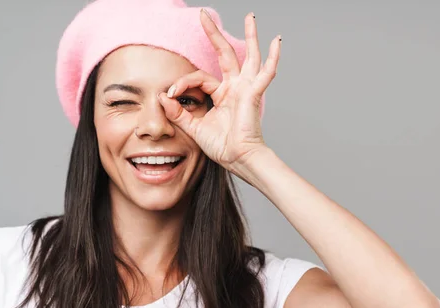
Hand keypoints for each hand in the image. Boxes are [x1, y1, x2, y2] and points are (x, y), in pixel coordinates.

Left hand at [157, 9, 280, 172]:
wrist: (238, 159)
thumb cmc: (222, 147)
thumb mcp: (194, 128)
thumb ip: (178, 113)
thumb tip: (162, 96)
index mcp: (221, 95)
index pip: (199, 78)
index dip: (183, 83)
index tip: (170, 93)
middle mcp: (235, 88)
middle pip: (224, 54)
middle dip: (214, 34)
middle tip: (204, 15)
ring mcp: (246, 89)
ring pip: (249, 56)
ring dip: (250, 36)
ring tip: (250, 17)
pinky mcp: (253, 93)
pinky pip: (265, 73)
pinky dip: (273, 58)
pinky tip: (277, 41)